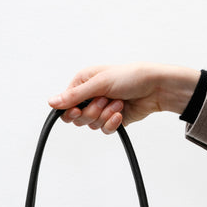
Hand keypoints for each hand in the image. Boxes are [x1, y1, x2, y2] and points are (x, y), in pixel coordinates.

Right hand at [47, 63, 200, 133]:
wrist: (155, 88)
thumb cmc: (131, 77)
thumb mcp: (99, 83)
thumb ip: (75, 95)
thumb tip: (51, 102)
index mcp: (83, 83)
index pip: (65, 104)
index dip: (69, 110)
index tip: (77, 110)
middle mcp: (90, 96)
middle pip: (77, 118)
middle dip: (92, 112)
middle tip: (104, 101)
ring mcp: (101, 109)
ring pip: (91, 125)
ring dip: (105, 115)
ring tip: (118, 103)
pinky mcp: (112, 120)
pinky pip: (104, 129)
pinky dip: (112, 123)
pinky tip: (121, 113)